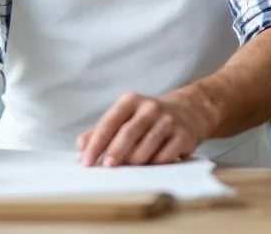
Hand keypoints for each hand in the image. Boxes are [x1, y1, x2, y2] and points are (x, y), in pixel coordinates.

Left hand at [77, 91, 211, 166]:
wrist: (189, 110)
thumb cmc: (148, 118)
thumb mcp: (125, 117)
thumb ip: (101, 130)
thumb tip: (81, 147)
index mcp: (130, 101)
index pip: (109, 122)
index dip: (96, 142)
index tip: (86, 160)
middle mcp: (150, 108)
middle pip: (128, 132)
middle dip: (114, 152)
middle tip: (105, 167)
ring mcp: (168, 121)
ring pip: (147, 146)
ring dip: (134, 161)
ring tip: (127, 170)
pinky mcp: (183, 136)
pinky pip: (165, 155)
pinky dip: (154, 165)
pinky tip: (148, 168)